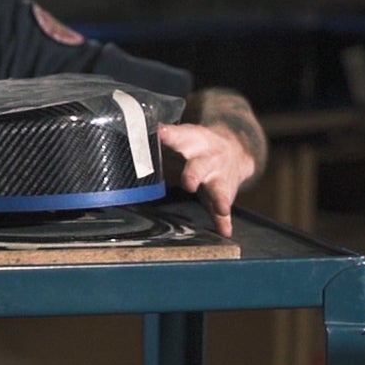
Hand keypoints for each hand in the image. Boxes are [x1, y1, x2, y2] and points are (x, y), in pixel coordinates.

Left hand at [158, 121, 257, 236]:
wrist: (235, 151)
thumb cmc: (195, 149)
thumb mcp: (181, 140)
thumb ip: (161, 142)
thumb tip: (129, 137)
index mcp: (192, 142)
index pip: (179, 137)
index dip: (170, 136)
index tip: (161, 134)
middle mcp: (206, 159)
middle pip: (199, 166)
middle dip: (194, 175)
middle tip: (188, 184)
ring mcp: (218, 177)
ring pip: (218, 188)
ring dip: (218, 199)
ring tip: (221, 208)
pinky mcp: (225, 194)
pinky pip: (224, 209)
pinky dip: (223, 220)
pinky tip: (224, 230)